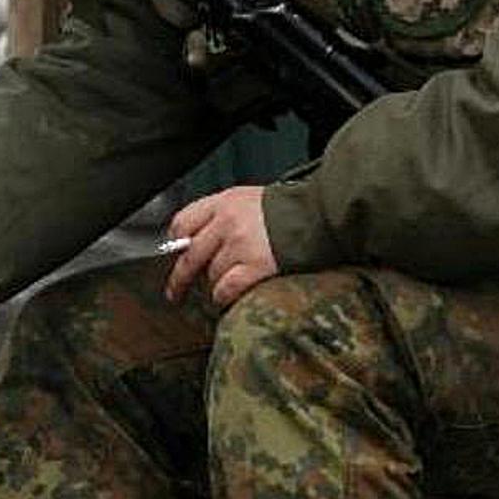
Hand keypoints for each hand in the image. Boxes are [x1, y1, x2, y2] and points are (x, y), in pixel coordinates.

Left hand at [164, 186, 278, 307]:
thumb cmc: (290, 210)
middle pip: (190, 255)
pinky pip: (226, 288)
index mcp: (224, 202)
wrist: (322, 215)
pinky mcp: (255, 266)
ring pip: (210, 274)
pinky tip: (227, 298)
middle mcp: (227, 222)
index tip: (176, 255)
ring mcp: (240, 244)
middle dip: (180, 279)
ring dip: (213, 286)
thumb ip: (222, 216)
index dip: (176, 243)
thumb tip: (197, 242)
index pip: (183, 222)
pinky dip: (223, 297)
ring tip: (224, 288)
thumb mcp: (250, 200)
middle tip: (175, 293)